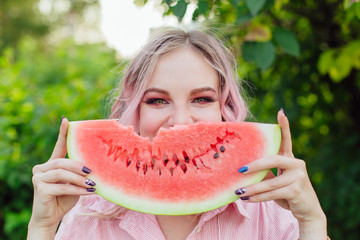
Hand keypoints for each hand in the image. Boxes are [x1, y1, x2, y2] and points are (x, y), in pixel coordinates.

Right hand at [28, 117, 94, 238]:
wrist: (51, 217)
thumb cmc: (65, 198)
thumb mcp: (75, 182)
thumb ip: (80, 172)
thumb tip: (95, 163)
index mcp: (51, 164)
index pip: (58, 146)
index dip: (62, 133)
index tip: (66, 120)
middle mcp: (41, 168)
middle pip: (62, 161)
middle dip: (79, 166)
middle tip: (92, 172)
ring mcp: (38, 178)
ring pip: (62, 173)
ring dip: (79, 179)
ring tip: (92, 184)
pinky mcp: (39, 188)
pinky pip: (62, 186)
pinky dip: (77, 189)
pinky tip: (88, 191)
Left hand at [235, 110, 326, 237]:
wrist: (308, 210)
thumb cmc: (288, 192)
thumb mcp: (277, 180)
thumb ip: (266, 172)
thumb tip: (243, 168)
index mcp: (291, 159)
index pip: (286, 140)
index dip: (284, 126)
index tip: (280, 112)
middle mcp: (297, 165)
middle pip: (272, 160)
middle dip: (254, 165)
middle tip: (239, 170)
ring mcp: (298, 177)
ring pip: (269, 182)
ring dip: (251, 188)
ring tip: (238, 191)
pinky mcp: (296, 191)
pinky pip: (271, 193)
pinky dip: (257, 197)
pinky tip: (246, 199)